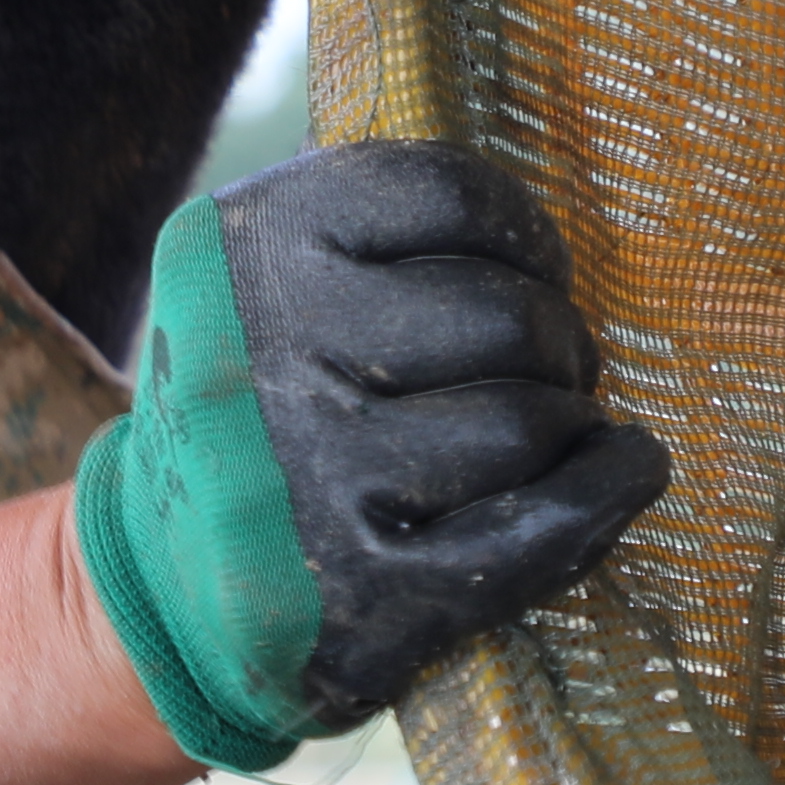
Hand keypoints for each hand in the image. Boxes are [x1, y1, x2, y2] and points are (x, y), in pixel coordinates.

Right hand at [60, 137, 669, 777]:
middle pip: (510, 317)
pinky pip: (542, 527)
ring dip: (566, 425)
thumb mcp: (266, 278)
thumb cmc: (254, 407)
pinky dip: (607, 491)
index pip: (455, 197)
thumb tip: (551, 254)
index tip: (529, 272)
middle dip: (555, 343)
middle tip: (544, 369)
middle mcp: (275, 350)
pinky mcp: (368, 588)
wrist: (161, 576)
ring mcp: (320, 475)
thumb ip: (377, 233)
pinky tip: (623, 468)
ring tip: (543, 433)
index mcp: (252, 247)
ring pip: (528, 421)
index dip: (525, 238)